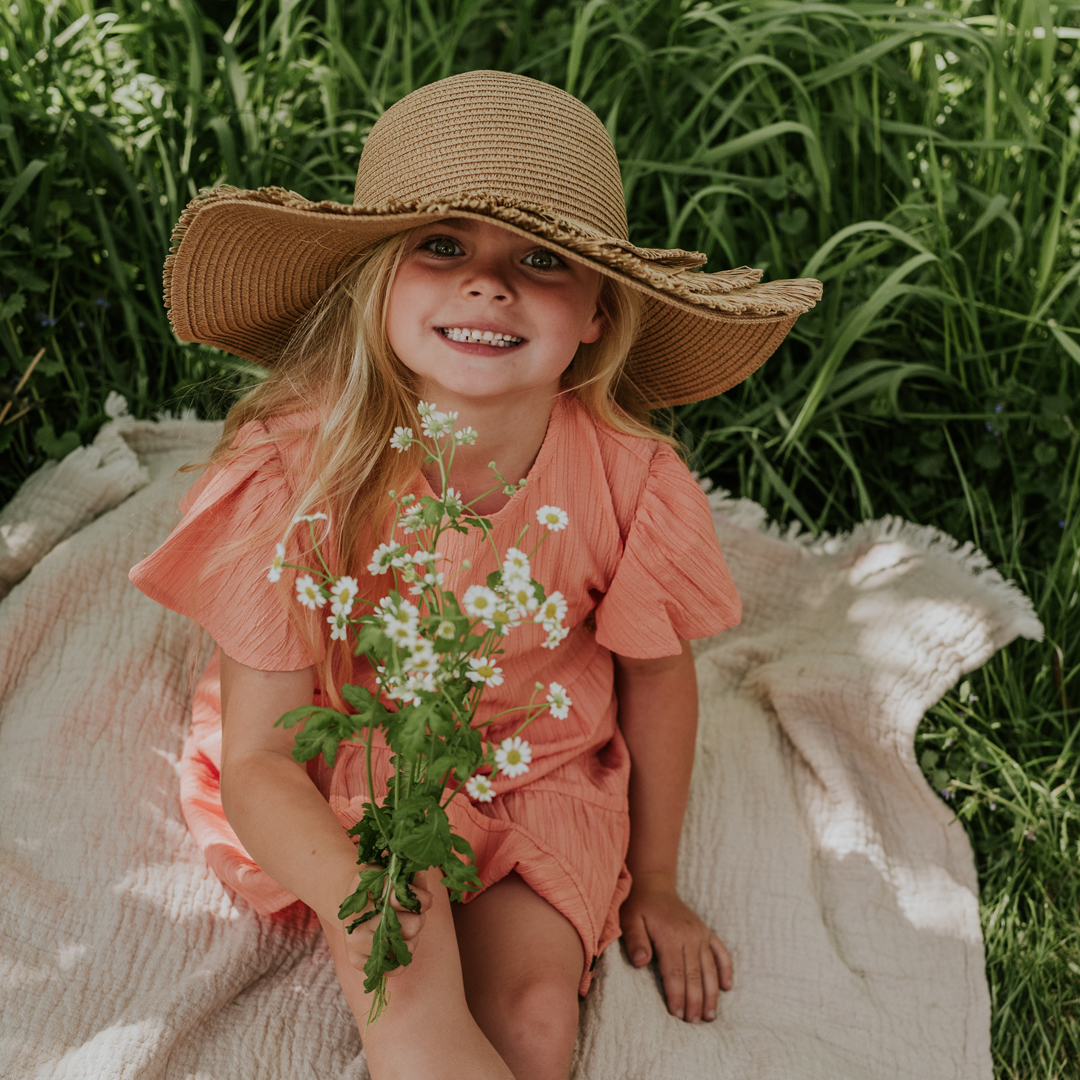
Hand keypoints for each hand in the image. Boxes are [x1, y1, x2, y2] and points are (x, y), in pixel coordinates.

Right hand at [326, 867, 435, 975]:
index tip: (428, 899)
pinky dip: (403, 958)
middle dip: (419, 918)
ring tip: (403, 926)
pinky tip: (397, 944)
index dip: (419, 898)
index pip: (400, 895)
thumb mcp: (391, 873)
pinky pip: (395, 967)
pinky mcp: (356, 960)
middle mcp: (355, 915)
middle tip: (414, 913)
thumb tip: (422, 873)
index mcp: (362, 886)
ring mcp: (355, 939)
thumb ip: (409, 874)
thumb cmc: (379, 888)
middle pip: (410, 925)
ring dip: (412, 937)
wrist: (353, 907)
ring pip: (406, 946)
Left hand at [619, 873, 732, 1022]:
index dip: (677, 995)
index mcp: (670, 936)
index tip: (678, 1015)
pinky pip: (720, 952)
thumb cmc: (638, 905)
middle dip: (695, 1001)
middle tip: (695, 1023)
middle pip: (694, 975)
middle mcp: (689, 936)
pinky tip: (727, 987)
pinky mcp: (706, 932)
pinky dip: (725, 969)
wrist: (653, 884)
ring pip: (709, 968)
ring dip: (711, 993)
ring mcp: (700, 934)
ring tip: (710, 1016)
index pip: (675, 973)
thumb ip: (635, 940)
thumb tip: (641, 963)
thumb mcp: (629, 920)